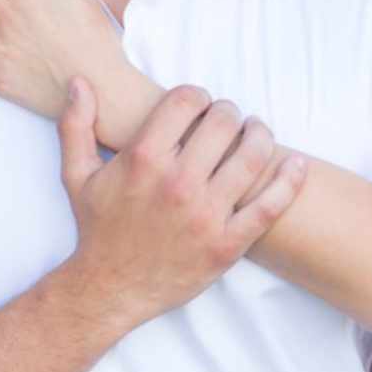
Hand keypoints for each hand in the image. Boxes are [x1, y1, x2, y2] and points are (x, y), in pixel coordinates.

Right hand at [59, 79, 306, 327]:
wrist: (110, 289)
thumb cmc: (98, 227)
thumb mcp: (77, 174)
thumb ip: (76, 125)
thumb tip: (79, 81)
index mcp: (144, 159)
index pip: (187, 100)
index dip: (197, 94)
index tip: (199, 103)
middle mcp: (178, 182)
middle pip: (224, 121)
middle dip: (228, 112)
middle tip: (227, 119)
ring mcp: (206, 214)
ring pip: (252, 155)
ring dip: (259, 134)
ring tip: (255, 133)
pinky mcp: (228, 243)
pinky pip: (269, 206)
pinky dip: (289, 181)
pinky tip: (295, 163)